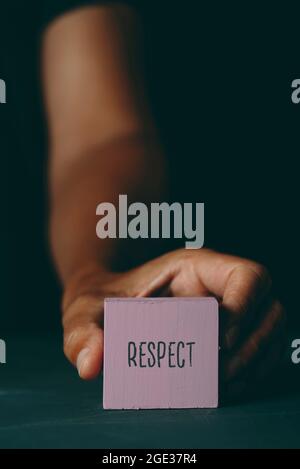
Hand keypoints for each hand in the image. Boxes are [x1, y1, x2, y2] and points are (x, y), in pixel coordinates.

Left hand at [62, 249, 285, 384]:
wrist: (109, 308)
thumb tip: (93, 363)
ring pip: (272, 327)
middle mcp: (219, 285)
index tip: (217, 342)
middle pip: (268, 305)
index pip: (247, 276)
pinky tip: (228, 386)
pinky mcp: (232, 331)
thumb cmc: (103, 302)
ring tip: (222, 383)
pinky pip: (263, 347)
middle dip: (251, 344)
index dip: (244, 307)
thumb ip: (82, 333)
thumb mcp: (84, 311)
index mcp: (195, 267)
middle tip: (217, 372)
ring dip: (256, 360)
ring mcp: (230, 307)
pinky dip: (254, 368)